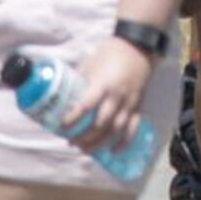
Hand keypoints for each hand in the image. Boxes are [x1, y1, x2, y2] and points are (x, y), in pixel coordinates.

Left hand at [55, 36, 155, 156]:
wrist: (138, 47)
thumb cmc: (111, 52)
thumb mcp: (91, 63)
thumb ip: (80, 80)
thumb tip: (62, 93)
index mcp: (103, 84)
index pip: (86, 106)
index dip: (73, 118)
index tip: (62, 126)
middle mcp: (117, 96)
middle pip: (100, 124)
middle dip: (84, 137)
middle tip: (71, 142)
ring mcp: (129, 103)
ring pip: (115, 130)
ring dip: (99, 143)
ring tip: (85, 150)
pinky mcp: (138, 106)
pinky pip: (132, 128)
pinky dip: (124, 142)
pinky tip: (113, 151)